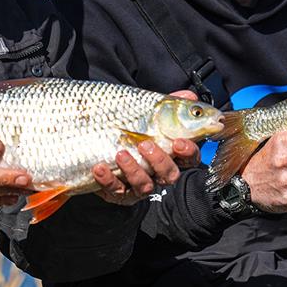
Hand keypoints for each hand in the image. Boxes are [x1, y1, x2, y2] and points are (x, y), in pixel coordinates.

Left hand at [91, 87, 201, 204]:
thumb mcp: (149, 112)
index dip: (188, 152)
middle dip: (159, 161)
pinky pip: (115, 190)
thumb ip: (170, 104)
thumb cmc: (130, 126)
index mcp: (169, 153)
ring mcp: (138, 184)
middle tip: (145, 144)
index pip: (189, 158)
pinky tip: (99, 167)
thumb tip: (190, 94)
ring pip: (144, 186)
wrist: (96, 138)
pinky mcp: (118, 192)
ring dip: (133, 170)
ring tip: (120, 153)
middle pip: (170, 175)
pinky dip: (107, 179)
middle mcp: (157, 172)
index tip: (178, 142)